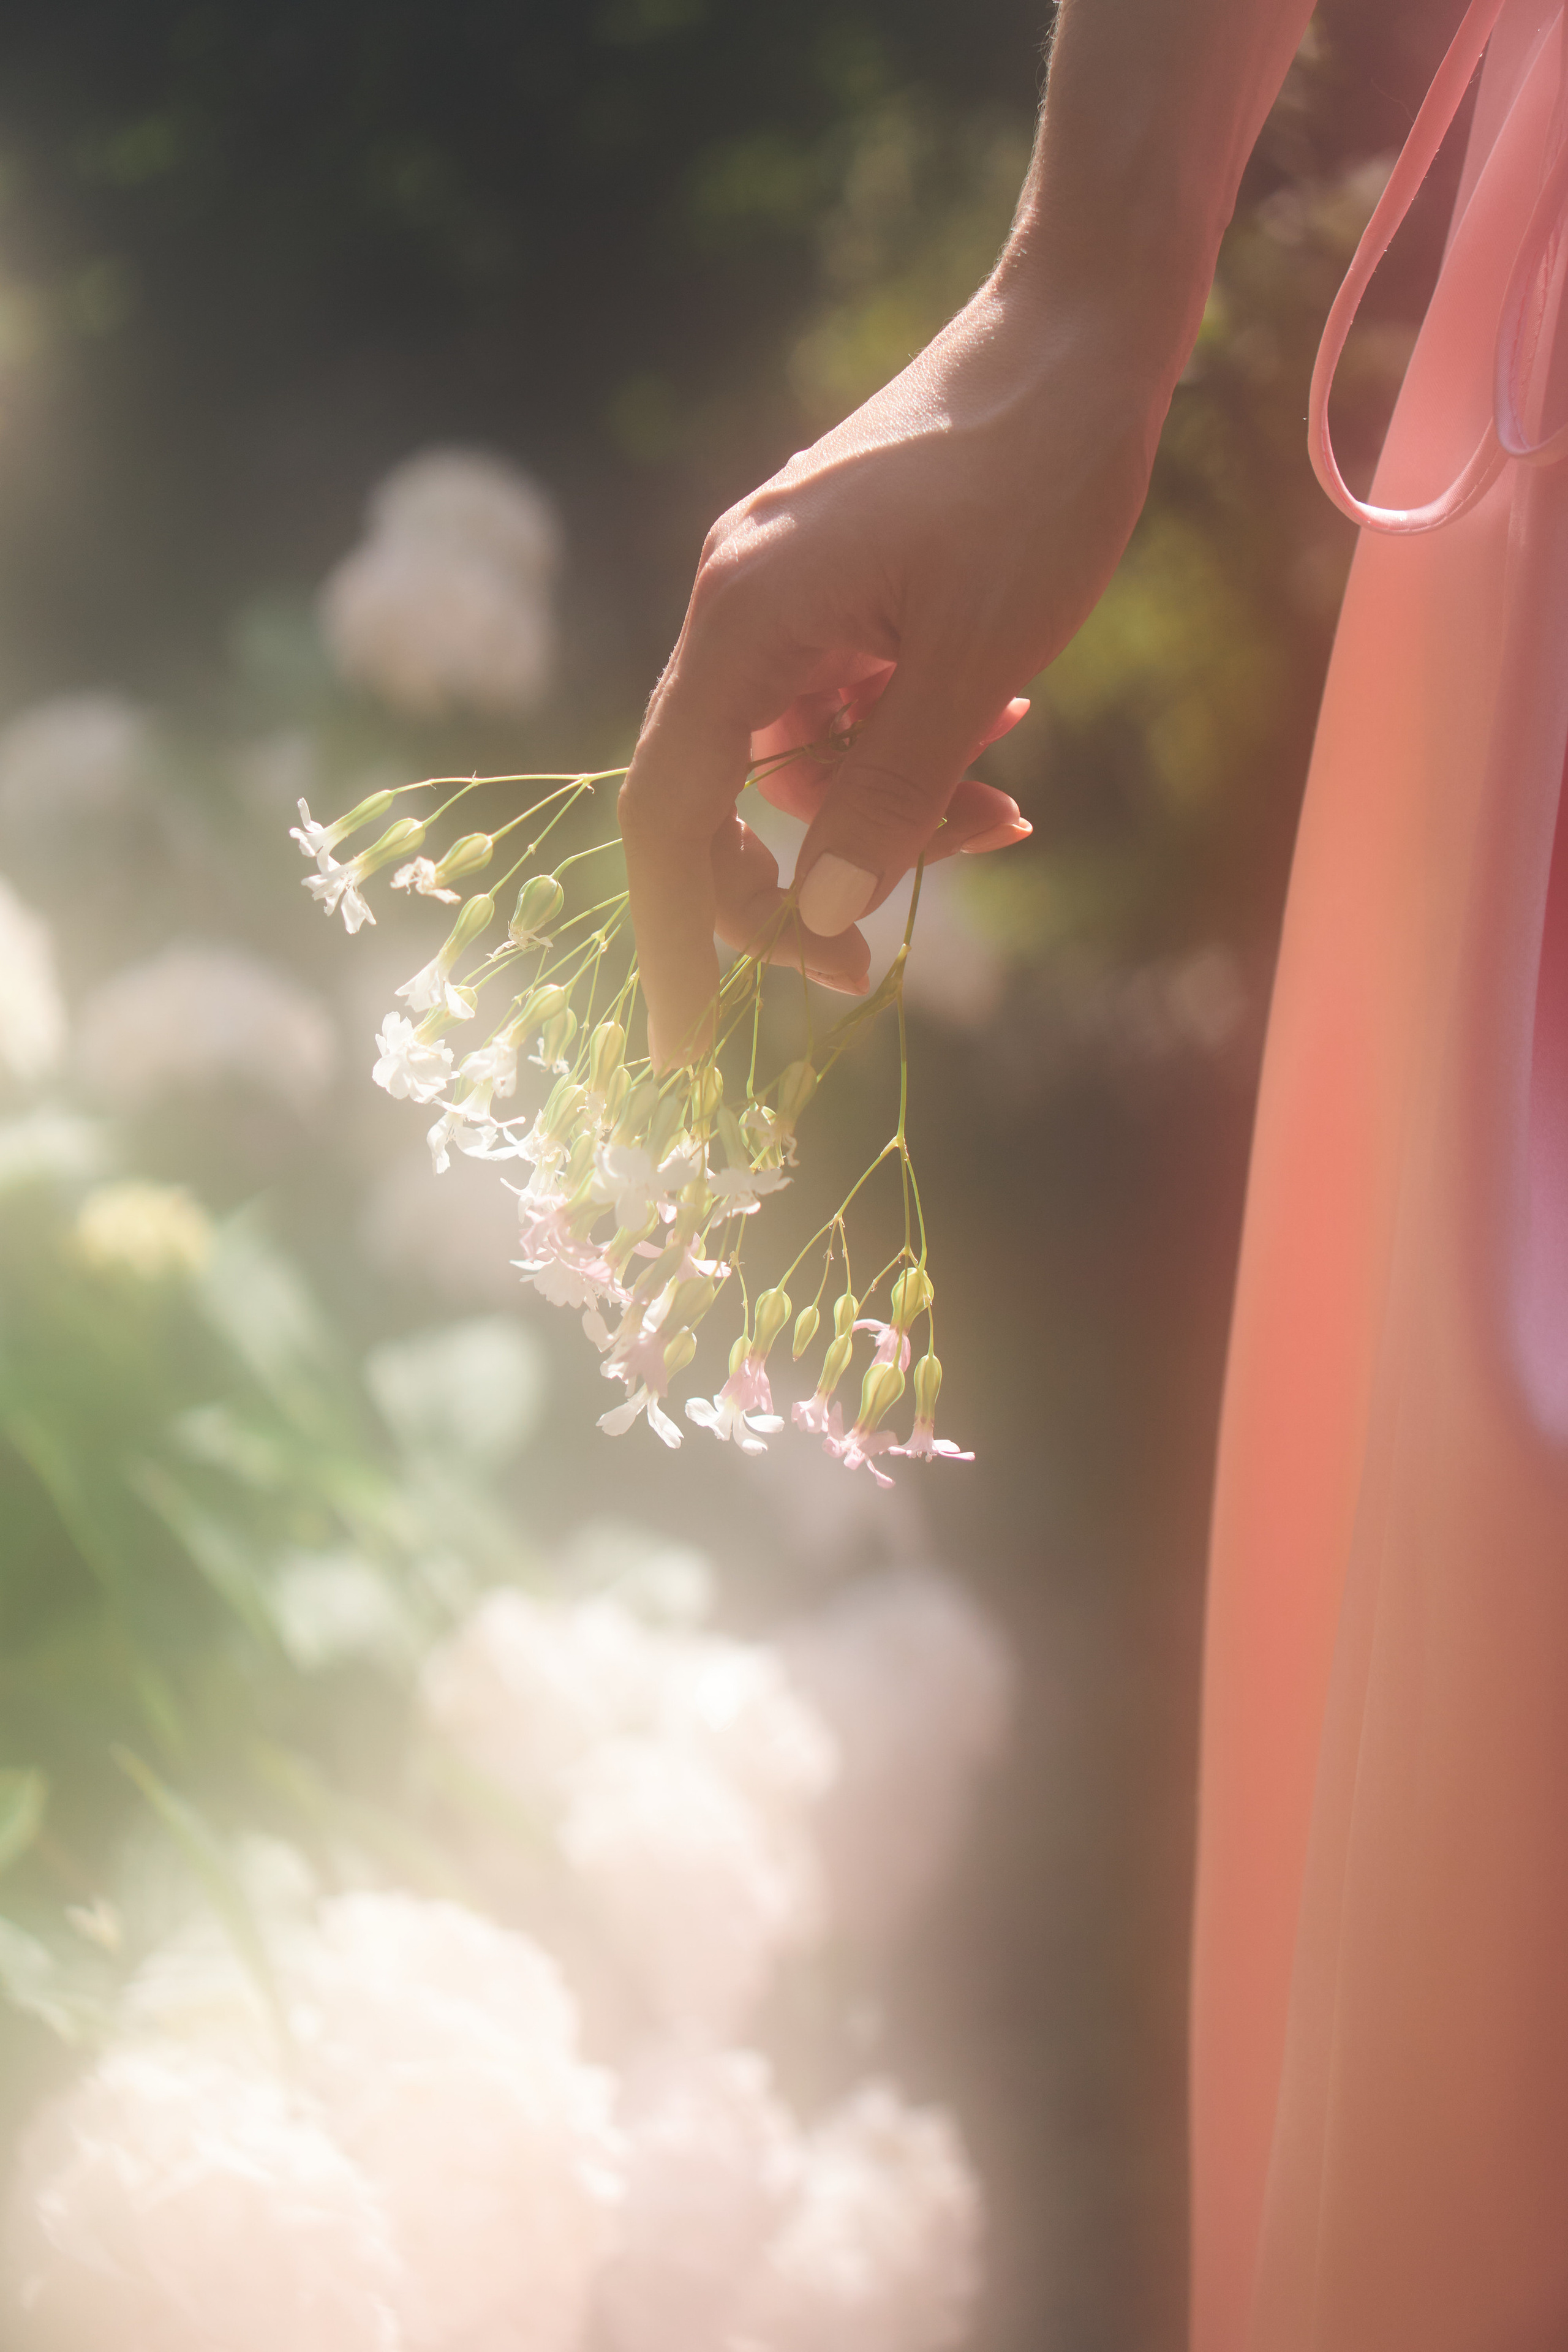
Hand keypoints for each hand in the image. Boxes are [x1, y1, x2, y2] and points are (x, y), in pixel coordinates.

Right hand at [619, 274, 1176, 1066]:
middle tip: (874, 962)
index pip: (669, 812)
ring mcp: (780, 591)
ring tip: (1007, 804)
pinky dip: (904, 742)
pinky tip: (1002, 732)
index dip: (674, 934)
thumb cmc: (1037, 486)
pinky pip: (841, 704)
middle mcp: (737, 604)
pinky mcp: (831, 583)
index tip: (682, 1044)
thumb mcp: (975, 667)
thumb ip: (889, 799)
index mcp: (746, 621)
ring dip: (886, 807)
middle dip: (805, 878)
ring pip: (797, 757)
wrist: (1083, 333)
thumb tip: (816, 918)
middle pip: (723, 794)